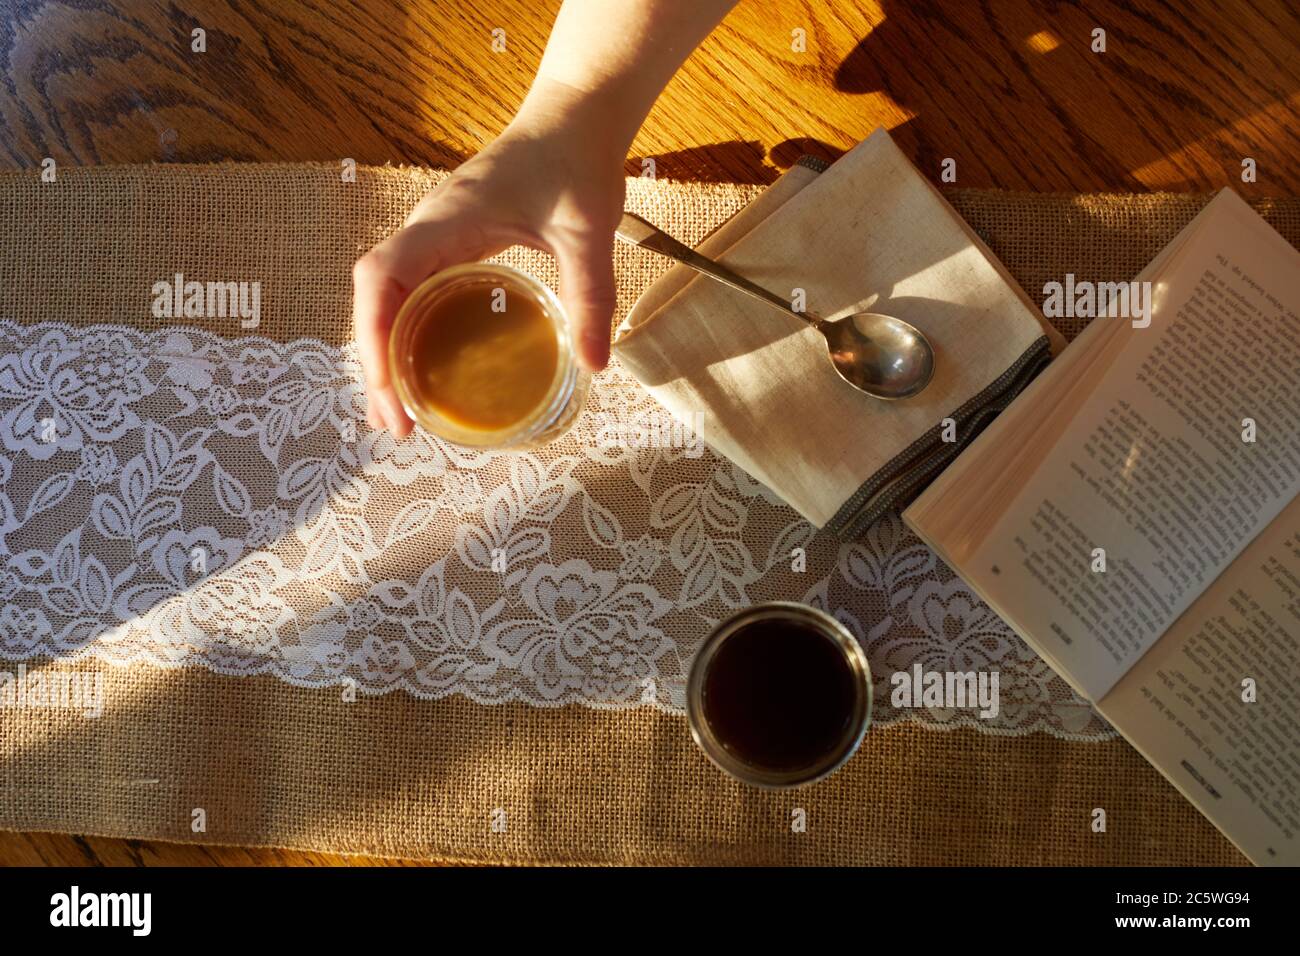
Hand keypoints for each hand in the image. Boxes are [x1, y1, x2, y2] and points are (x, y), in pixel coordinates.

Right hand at [353, 82, 626, 437]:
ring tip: (401, 416)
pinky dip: (409, 336)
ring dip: (388, 356)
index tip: (387, 386)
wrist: (574, 117)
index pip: (381, 276)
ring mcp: (436, 237)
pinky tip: (423, 372)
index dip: (374, 333)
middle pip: (376, 300)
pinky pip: (415, 294)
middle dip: (378, 364)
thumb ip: (591, 295)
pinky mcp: (452, 244)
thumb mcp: (588, 232)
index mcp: (446, 220)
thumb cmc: (576, 161)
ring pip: (388, 300)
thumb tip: (596, 364)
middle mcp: (428, 230)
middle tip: (399, 426)